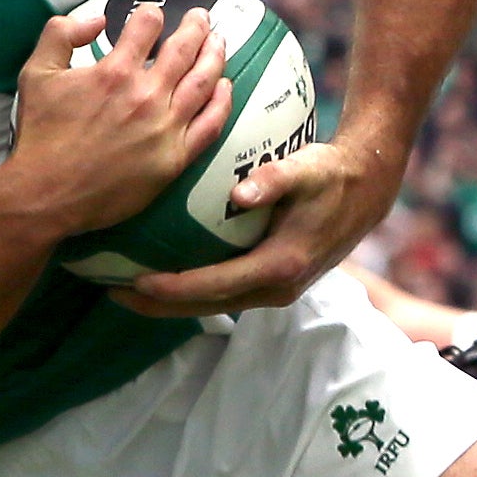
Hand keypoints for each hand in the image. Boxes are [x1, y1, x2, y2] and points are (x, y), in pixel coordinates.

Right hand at [0, 6, 228, 234]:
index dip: (152, 14)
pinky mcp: (174, 159)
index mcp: (114, 71)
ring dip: (214, 56)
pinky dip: (222, 102)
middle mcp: (145, 96)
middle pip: (184, 49)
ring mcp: (164, 128)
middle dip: (196, 27)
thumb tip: (95, 20)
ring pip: (204, 82)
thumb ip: (60, 34)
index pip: (148, 25)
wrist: (46, 194)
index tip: (154, 15)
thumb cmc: (40, 136)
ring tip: (218, 42)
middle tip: (201, 18)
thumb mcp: (35, 73)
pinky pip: (210, 125)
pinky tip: (225, 87)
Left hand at [115, 126, 404, 317]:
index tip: (131, 280)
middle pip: (204, 305)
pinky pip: (222, 291)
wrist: (368, 190)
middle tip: (109, 290)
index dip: (169, 288)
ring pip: (210, 303)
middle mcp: (274, 288)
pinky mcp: (270, 280)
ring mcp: (273, 290)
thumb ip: (274, 179)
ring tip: (124, 288)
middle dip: (155, 303)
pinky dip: (190, 289)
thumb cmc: (333, 175)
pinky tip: (161, 274)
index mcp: (279, 266)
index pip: (212, 286)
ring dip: (168, 301)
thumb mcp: (307, 170)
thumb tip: (242, 193)